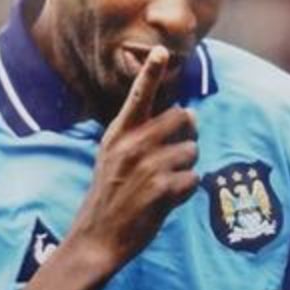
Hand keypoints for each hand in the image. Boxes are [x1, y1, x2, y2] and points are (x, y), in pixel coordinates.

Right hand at [69, 47, 198, 271]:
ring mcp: (147, 167)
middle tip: (175, 154)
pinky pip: (193, 179)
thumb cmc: (110, 196)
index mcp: (118, 134)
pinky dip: (186, 191)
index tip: (162, 51)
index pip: (138, 96)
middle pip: (183, 119)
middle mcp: (131, 145)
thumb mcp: (112, 156)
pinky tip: (166, 200)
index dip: (151, 72)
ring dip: (187, 168)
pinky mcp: (161, 190)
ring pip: (192, 151)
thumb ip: (140, 133)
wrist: (96, 239)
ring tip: (165, 183)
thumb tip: (187, 114)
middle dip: (188, 136)